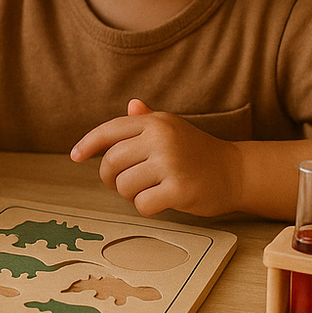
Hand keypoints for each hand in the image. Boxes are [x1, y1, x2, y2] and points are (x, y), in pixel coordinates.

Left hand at [70, 99, 243, 216]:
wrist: (236, 172)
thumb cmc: (198, 152)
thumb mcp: (173, 129)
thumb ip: (148, 120)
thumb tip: (130, 105)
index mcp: (156, 122)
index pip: (110, 130)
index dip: (87, 144)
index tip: (75, 156)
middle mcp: (161, 139)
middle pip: (111, 162)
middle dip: (109, 177)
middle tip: (120, 183)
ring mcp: (170, 163)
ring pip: (124, 186)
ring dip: (129, 194)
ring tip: (147, 190)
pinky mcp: (179, 189)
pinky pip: (142, 204)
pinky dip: (145, 208)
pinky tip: (160, 201)